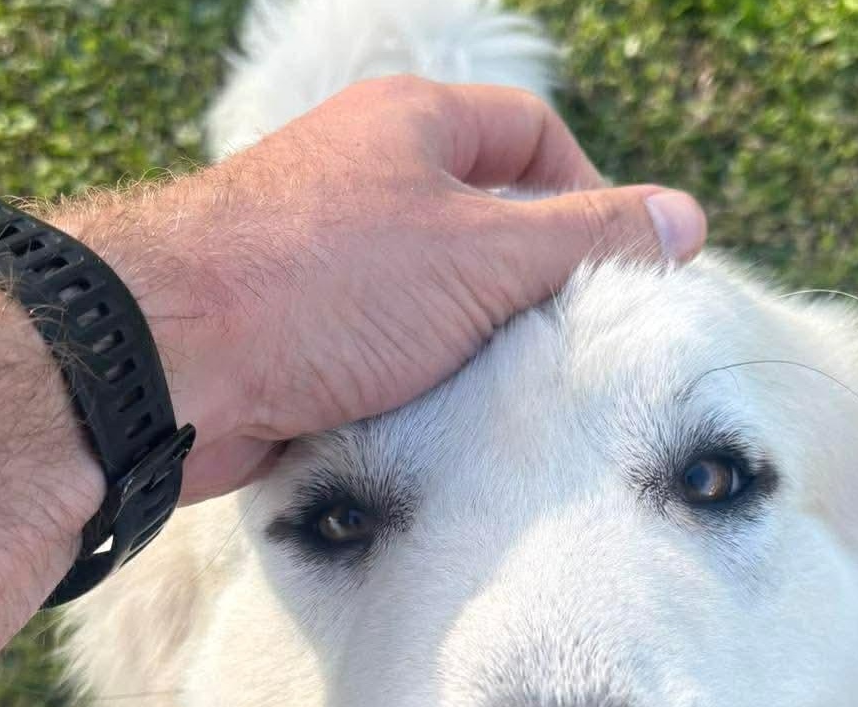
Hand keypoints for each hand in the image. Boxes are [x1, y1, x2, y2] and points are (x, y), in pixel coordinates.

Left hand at [58, 75, 706, 499]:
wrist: (171, 363)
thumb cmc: (324, 285)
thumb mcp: (484, 255)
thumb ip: (588, 240)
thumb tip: (686, 222)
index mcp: (411, 125)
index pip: (531, 136)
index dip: (589, 195)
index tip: (615, 275)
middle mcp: (364, 179)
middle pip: (485, 222)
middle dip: (533, 287)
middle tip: (570, 353)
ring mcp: (326, 259)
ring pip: (435, 299)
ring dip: (477, 348)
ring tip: (511, 401)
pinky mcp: (299, 335)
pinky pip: (386, 353)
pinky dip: (421, 387)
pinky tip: (443, 430)